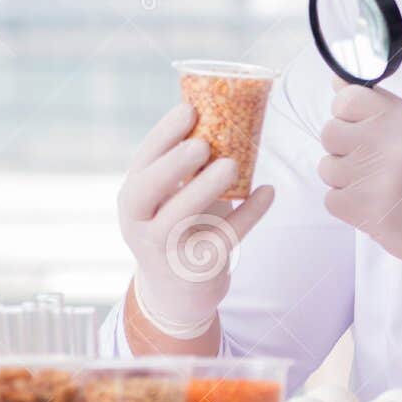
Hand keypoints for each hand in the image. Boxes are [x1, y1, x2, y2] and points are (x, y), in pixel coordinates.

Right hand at [117, 102, 274, 337]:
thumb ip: (186, 167)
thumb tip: (223, 111)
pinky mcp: (195, 268)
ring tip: (233, 164)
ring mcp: (164, 249)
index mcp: (133, 197)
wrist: (177, 292)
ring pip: (180, 218)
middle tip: (202, 144)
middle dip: (173, 165)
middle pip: (147, 190)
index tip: (189, 109)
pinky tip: (268, 192)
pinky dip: (248, 214)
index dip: (163, 134)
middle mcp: (139, 223)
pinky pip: (223, 238)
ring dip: (206, 189)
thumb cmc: (179, 229)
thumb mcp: (171, 198)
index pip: (142, 161)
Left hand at [317, 83, 401, 292]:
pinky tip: (374, 204)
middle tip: (370, 162)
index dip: (345, 113)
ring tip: (376, 185)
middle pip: (330, 132)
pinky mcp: (363, 209)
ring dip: (345, 179)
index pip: (347, 99)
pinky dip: (347, 205)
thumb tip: (336, 83)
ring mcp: (374, 177)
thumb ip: (379, 106)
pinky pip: (330, 198)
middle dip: (343, 148)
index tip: (357, 125)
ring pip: (327, 167)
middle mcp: (389, 143)